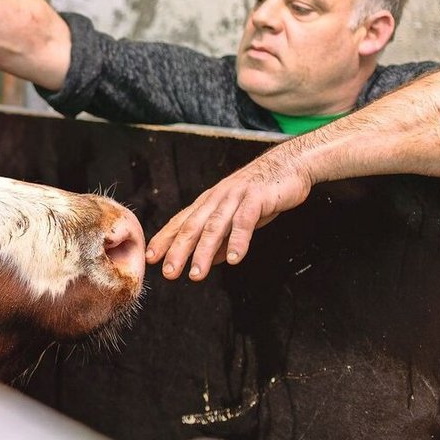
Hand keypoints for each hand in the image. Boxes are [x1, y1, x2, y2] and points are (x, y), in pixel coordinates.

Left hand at [146, 150, 312, 280]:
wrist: (289, 165)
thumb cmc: (262, 193)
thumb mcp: (238, 217)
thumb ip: (224, 237)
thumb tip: (212, 259)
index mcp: (209, 202)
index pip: (181, 222)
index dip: (165, 239)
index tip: (150, 258)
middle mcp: (216, 198)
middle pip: (192, 226)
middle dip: (178, 250)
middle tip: (168, 272)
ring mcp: (235, 196)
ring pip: (215, 226)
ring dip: (204, 252)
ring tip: (197, 274)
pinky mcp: (256, 197)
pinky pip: (245, 221)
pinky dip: (239, 240)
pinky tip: (236, 259)